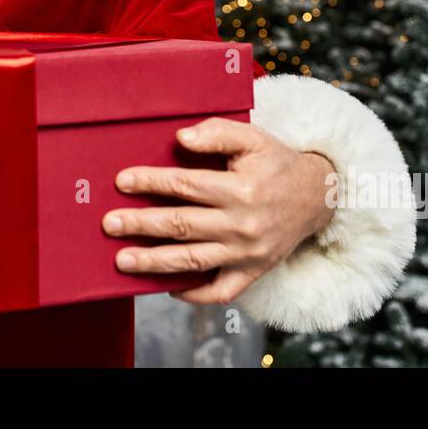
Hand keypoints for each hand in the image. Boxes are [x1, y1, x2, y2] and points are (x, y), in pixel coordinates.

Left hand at [102, 117, 336, 304]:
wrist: (318, 196)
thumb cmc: (277, 163)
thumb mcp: (253, 138)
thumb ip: (217, 134)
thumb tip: (180, 139)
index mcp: (241, 189)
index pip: (185, 186)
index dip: (151, 183)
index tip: (122, 182)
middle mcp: (243, 224)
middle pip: (183, 225)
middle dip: (141, 225)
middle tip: (110, 224)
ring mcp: (248, 253)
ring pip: (193, 261)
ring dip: (154, 263)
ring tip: (122, 261)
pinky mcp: (253, 272)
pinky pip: (220, 291)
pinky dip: (193, 293)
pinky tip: (166, 287)